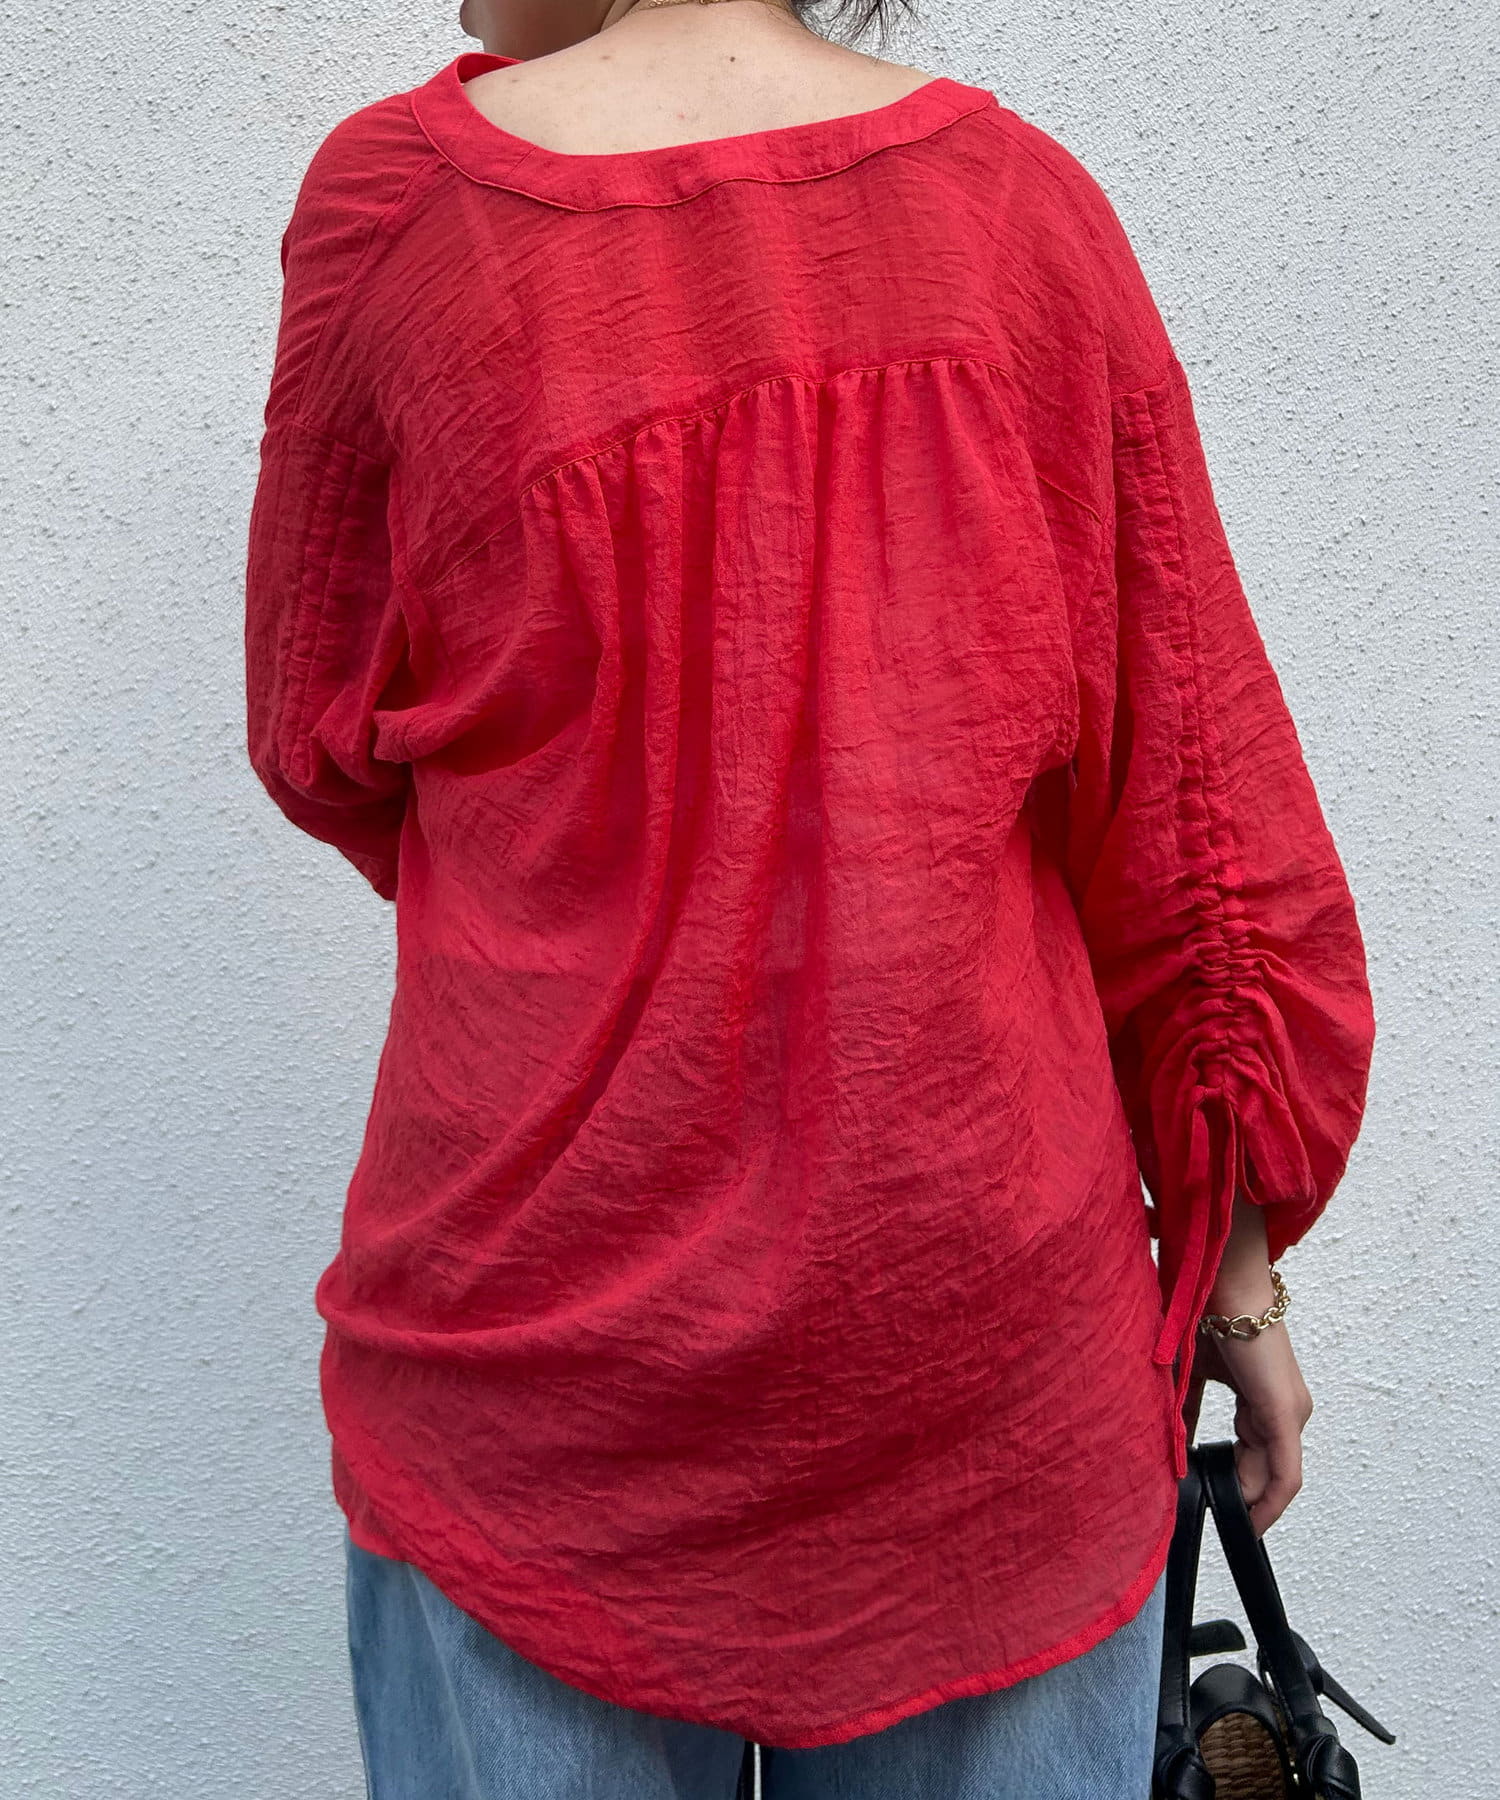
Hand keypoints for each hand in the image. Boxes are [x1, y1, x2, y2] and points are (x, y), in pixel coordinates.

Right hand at [1182, 1320, 1312, 1536]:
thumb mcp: (1190, 1374)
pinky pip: (1284, 1472)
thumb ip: (1185, 1410)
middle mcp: (1284, 1408)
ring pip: (1274, 1475)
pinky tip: (1248, 1517)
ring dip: (1248, 1499)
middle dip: (1238, 1497)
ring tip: (1225, 1523)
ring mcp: (1289, 1411)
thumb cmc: (1204, 1312)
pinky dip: (1267, 1498)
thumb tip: (1170, 1441)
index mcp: (1262, 1396)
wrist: (1219, 1280)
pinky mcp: (1285, 1413)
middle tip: (1211, 1518)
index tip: (1213, 1504)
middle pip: (1264, 1470)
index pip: (1253, 1454)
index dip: (1235, 1485)